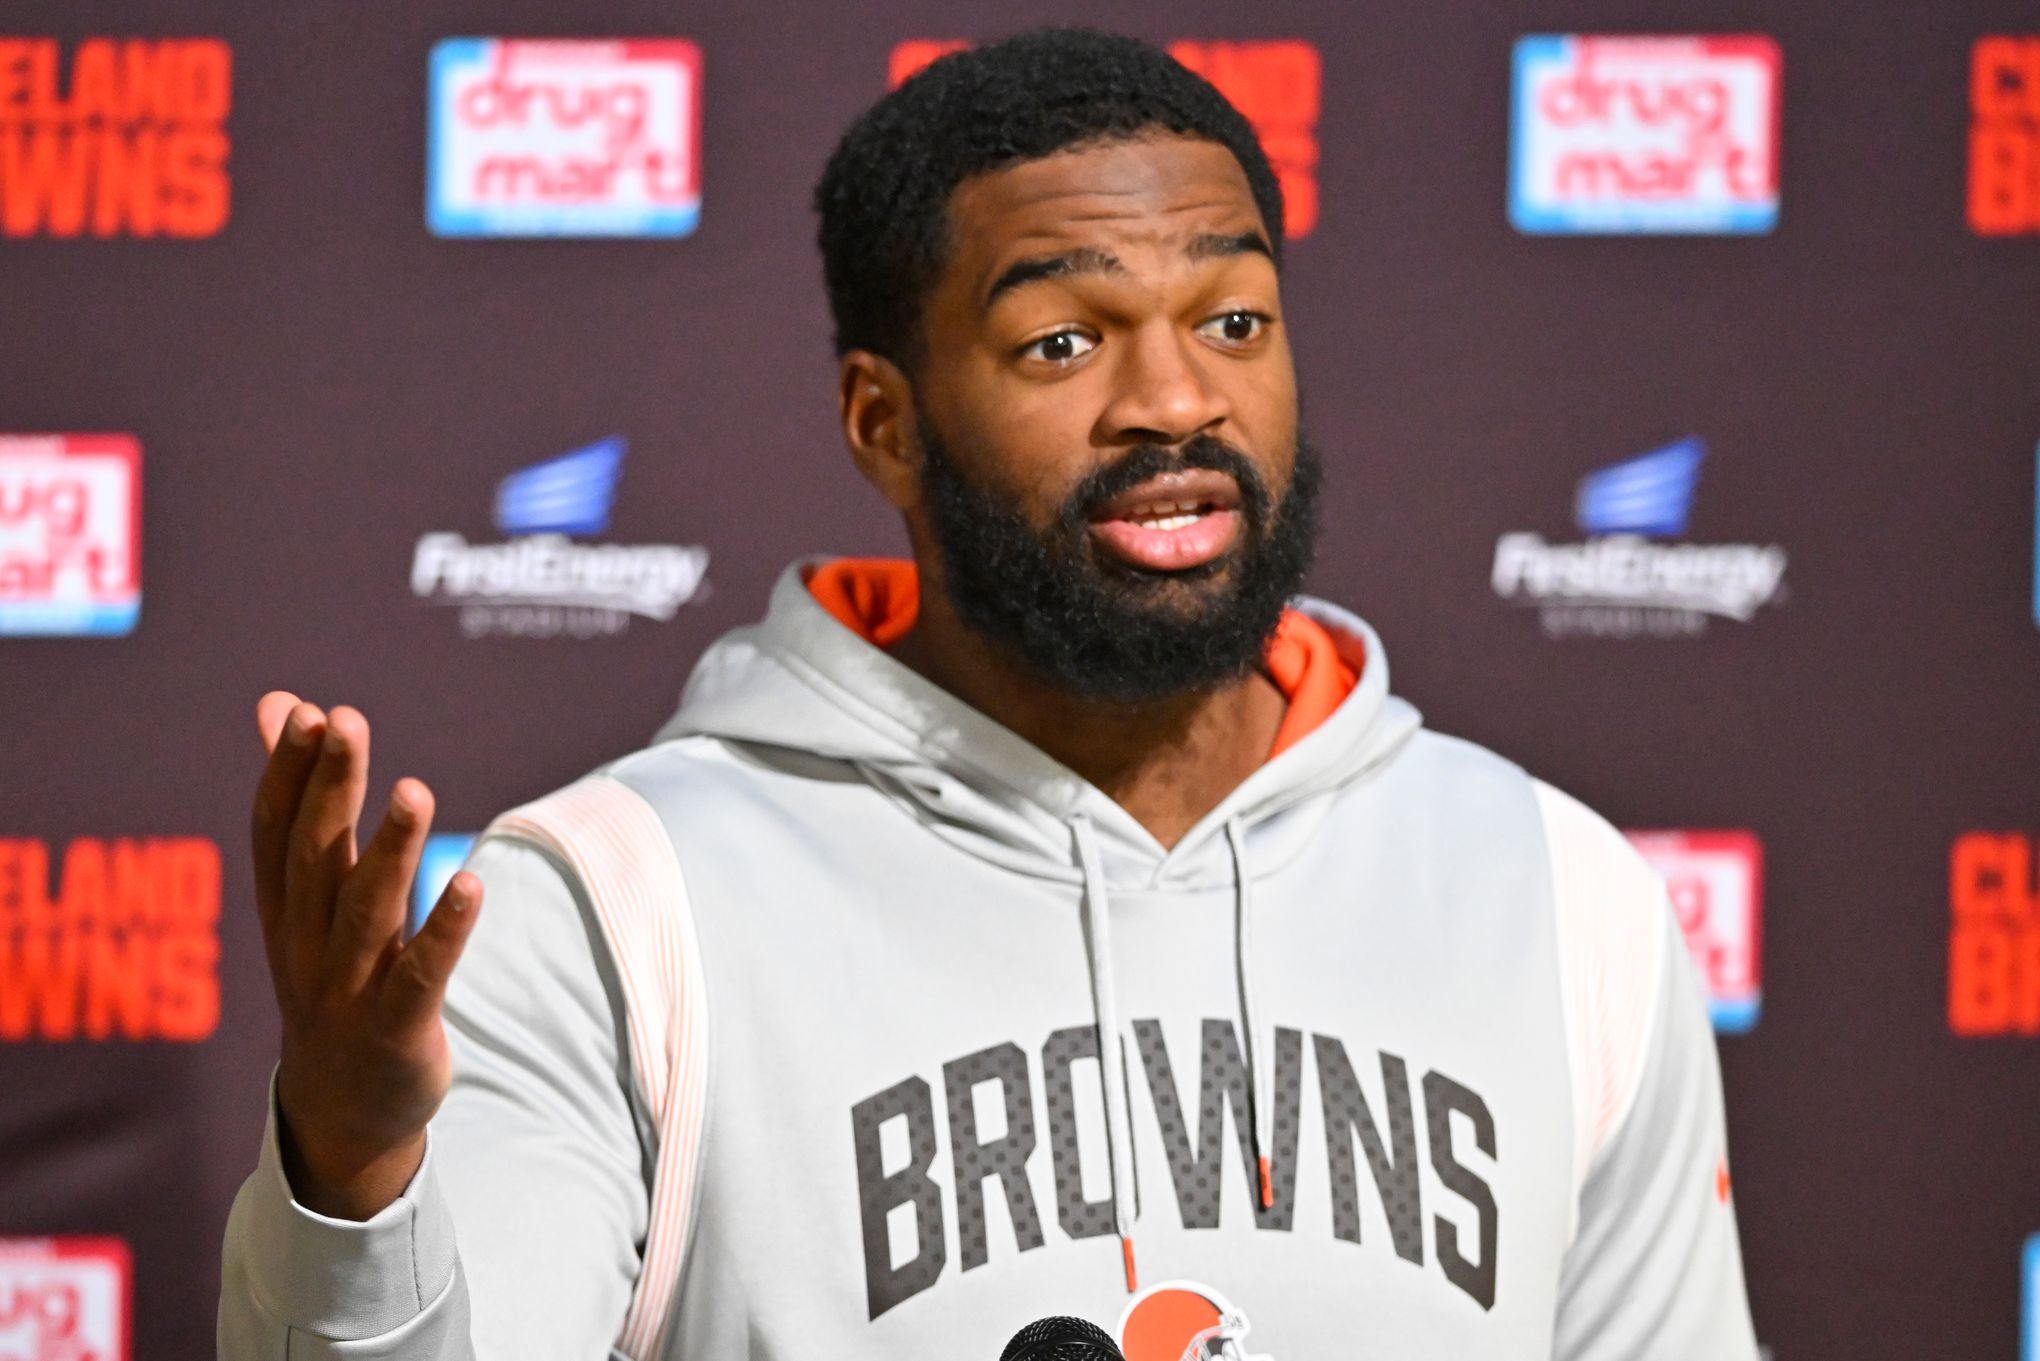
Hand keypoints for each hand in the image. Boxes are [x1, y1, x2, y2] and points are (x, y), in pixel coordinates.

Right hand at [249, 691, 482, 1219]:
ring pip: (367, 913)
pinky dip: (444, 931)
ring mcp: (349, 992)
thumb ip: (302, 798)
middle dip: (330, 790)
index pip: (275, 833)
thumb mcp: (307, 895)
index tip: (306, 713)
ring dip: (390, 851)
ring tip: (414, 790)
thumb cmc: (332, 975)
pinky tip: (470, 882)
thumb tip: (280, 701)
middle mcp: (308, 947)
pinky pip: (421, 976)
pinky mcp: (398, 1029)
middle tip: (348, 722)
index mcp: (285, 912)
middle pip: (315, 860)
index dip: (287, 773)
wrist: (342, 1113)